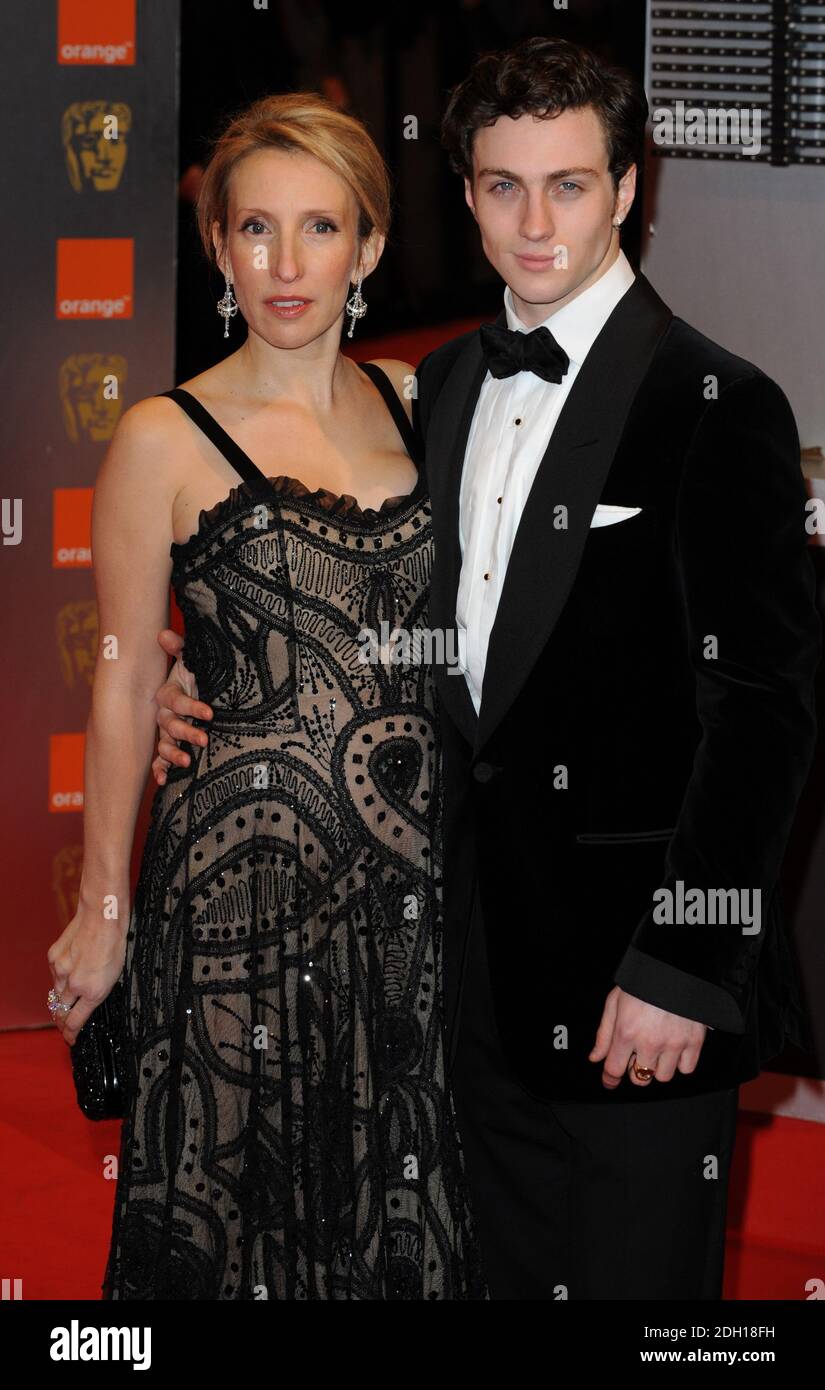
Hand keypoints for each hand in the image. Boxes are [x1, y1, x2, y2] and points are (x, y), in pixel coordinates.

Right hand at [47, 898, 128, 1045]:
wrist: (102, 918)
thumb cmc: (114, 944)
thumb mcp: (114, 975)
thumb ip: (97, 992)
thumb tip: (86, 1003)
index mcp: (94, 992)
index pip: (75, 1022)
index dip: (71, 1034)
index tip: (71, 1039)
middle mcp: (75, 985)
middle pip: (61, 1012)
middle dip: (62, 1020)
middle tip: (65, 1024)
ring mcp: (61, 971)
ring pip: (56, 994)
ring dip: (61, 998)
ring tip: (68, 998)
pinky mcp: (53, 959)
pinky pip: (54, 975)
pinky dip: (60, 977)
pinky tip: (69, 971)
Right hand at [152, 628, 211, 785]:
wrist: (198, 689)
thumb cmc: (195, 674)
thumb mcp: (191, 660)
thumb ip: (180, 648)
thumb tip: (162, 634)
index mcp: (169, 693)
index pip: (176, 700)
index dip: (191, 706)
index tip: (209, 713)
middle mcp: (165, 714)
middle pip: (170, 725)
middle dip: (186, 732)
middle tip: (204, 739)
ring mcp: (166, 731)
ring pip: (164, 743)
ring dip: (173, 754)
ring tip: (186, 762)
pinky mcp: (169, 746)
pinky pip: (159, 760)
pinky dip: (160, 770)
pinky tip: (163, 781)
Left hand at [588, 986, 706, 1089]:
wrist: (675, 967)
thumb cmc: (641, 983)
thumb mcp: (614, 1003)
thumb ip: (604, 1034)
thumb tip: (595, 1058)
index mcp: (626, 1032)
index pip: (614, 1069)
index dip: (610, 1078)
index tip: (610, 1080)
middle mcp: (650, 1042)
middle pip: (640, 1079)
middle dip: (635, 1070)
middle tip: (638, 1055)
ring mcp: (674, 1044)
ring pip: (663, 1077)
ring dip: (658, 1067)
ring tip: (658, 1049)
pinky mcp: (694, 1042)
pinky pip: (686, 1069)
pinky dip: (680, 1063)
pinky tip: (675, 1048)